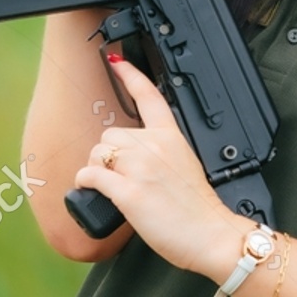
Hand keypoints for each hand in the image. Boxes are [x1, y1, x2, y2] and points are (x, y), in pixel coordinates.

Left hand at [74, 56, 242, 276]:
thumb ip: (161, 154)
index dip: (130, 74)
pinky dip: (85, 182)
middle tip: (120, 176)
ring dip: (97, 168)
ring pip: (98, 153)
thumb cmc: (198, 210)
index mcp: (171, 137)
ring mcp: (140, 167)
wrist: (210, 235)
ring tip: (113, 187)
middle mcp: (154, 146)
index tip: (116, 61)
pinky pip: (91, 175)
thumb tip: (134, 160)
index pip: (149, 96)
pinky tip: (92, 189)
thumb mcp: (185, 166)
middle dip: (108, 154)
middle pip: (111, 134)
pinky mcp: (128, 191)